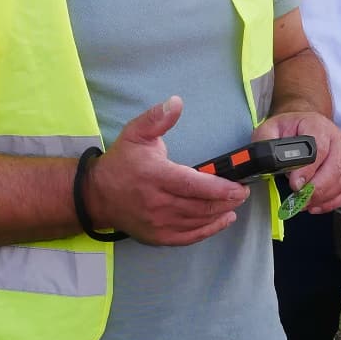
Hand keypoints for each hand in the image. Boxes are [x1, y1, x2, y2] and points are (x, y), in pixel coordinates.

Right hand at [86, 97, 249, 246]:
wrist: (97, 196)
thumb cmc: (121, 163)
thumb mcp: (136, 133)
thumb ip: (157, 118)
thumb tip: (176, 102)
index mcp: (155, 176)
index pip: (193, 186)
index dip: (219, 188)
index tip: (238, 186)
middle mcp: (157, 203)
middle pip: (201, 206)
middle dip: (227, 200)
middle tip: (242, 192)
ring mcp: (158, 223)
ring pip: (198, 221)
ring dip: (221, 213)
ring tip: (235, 203)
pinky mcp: (158, 236)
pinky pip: (189, 236)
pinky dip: (209, 229)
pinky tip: (224, 219)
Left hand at [254, 110, 340, 212]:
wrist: (303, 126)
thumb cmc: (288, 129)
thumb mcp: (270, 128)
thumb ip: (265, 141)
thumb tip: (264, 160)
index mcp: (317, 126)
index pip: (319, 148)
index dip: (308, 169)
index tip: (295, 183)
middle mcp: (335, 139)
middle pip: (335, 167)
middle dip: (316, 188)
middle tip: (299, 199)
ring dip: (323, 197)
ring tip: (304, 203)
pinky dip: (332, 202)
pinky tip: (316, 205)